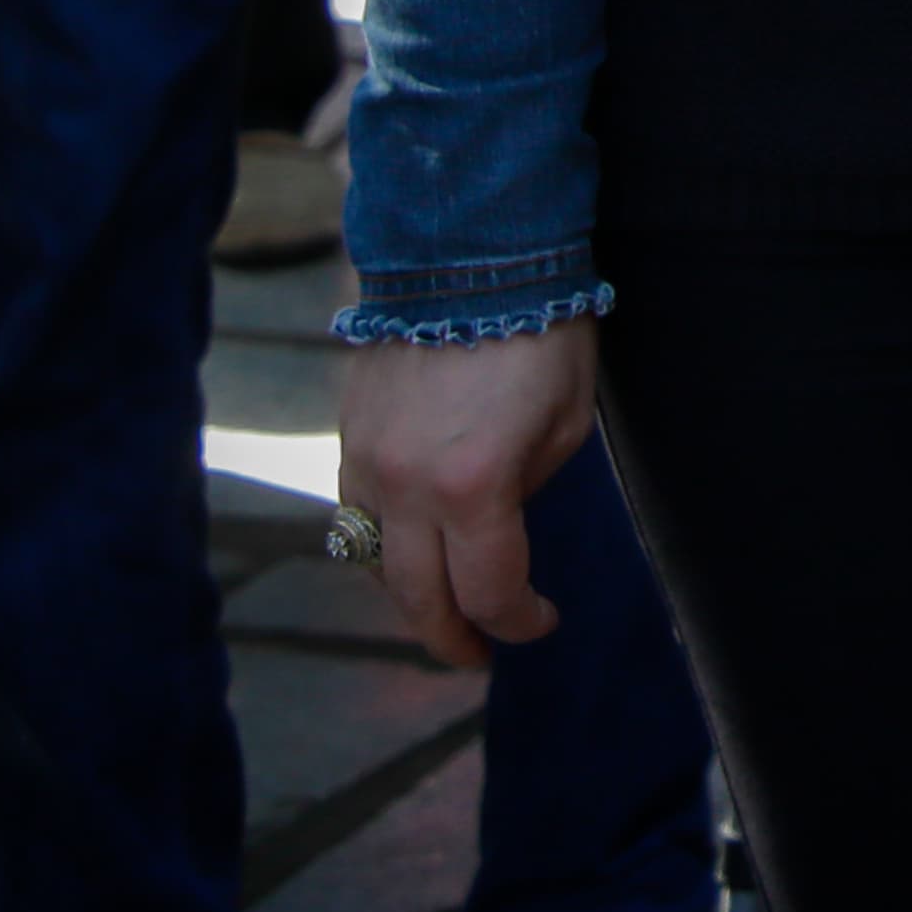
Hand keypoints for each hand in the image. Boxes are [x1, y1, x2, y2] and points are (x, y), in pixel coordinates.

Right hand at [332, 323, 598, 670]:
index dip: (518, 622)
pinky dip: (381, 546)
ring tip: (445, 609)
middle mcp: (405, 487)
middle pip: (418, 598)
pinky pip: (353, 517)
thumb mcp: (564, 424)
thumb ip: (526, 491)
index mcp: (473, 487)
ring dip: (410, 596)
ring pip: (373, 564)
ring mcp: (366, 464)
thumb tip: (501, 527)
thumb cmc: (541, 335)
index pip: (489, 591)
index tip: (542, 622)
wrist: (470, 257)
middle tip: (477, 654)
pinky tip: (411, 550)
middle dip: (452, 637)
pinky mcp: (347, 439)